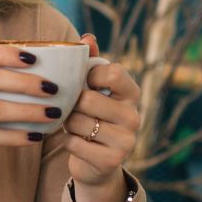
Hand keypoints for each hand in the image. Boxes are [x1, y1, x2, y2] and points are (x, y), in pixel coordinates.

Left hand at [64, 33, 142, 200]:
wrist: (96, 163)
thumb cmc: (92, 116)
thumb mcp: (92, 88)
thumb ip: (90, 62)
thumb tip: (87, 38)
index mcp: (132, 93)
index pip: (112, 72)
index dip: (89, 76)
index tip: (85, 84)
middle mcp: (134, 116)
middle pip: (87, 99)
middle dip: (72, 104)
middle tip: (73, 109)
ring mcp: (126, 141)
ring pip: (78, 122)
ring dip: (67, 124)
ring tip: (74, 126)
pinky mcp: (112, 161)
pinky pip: (74, 143)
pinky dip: (68, 142)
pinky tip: (77, 143)